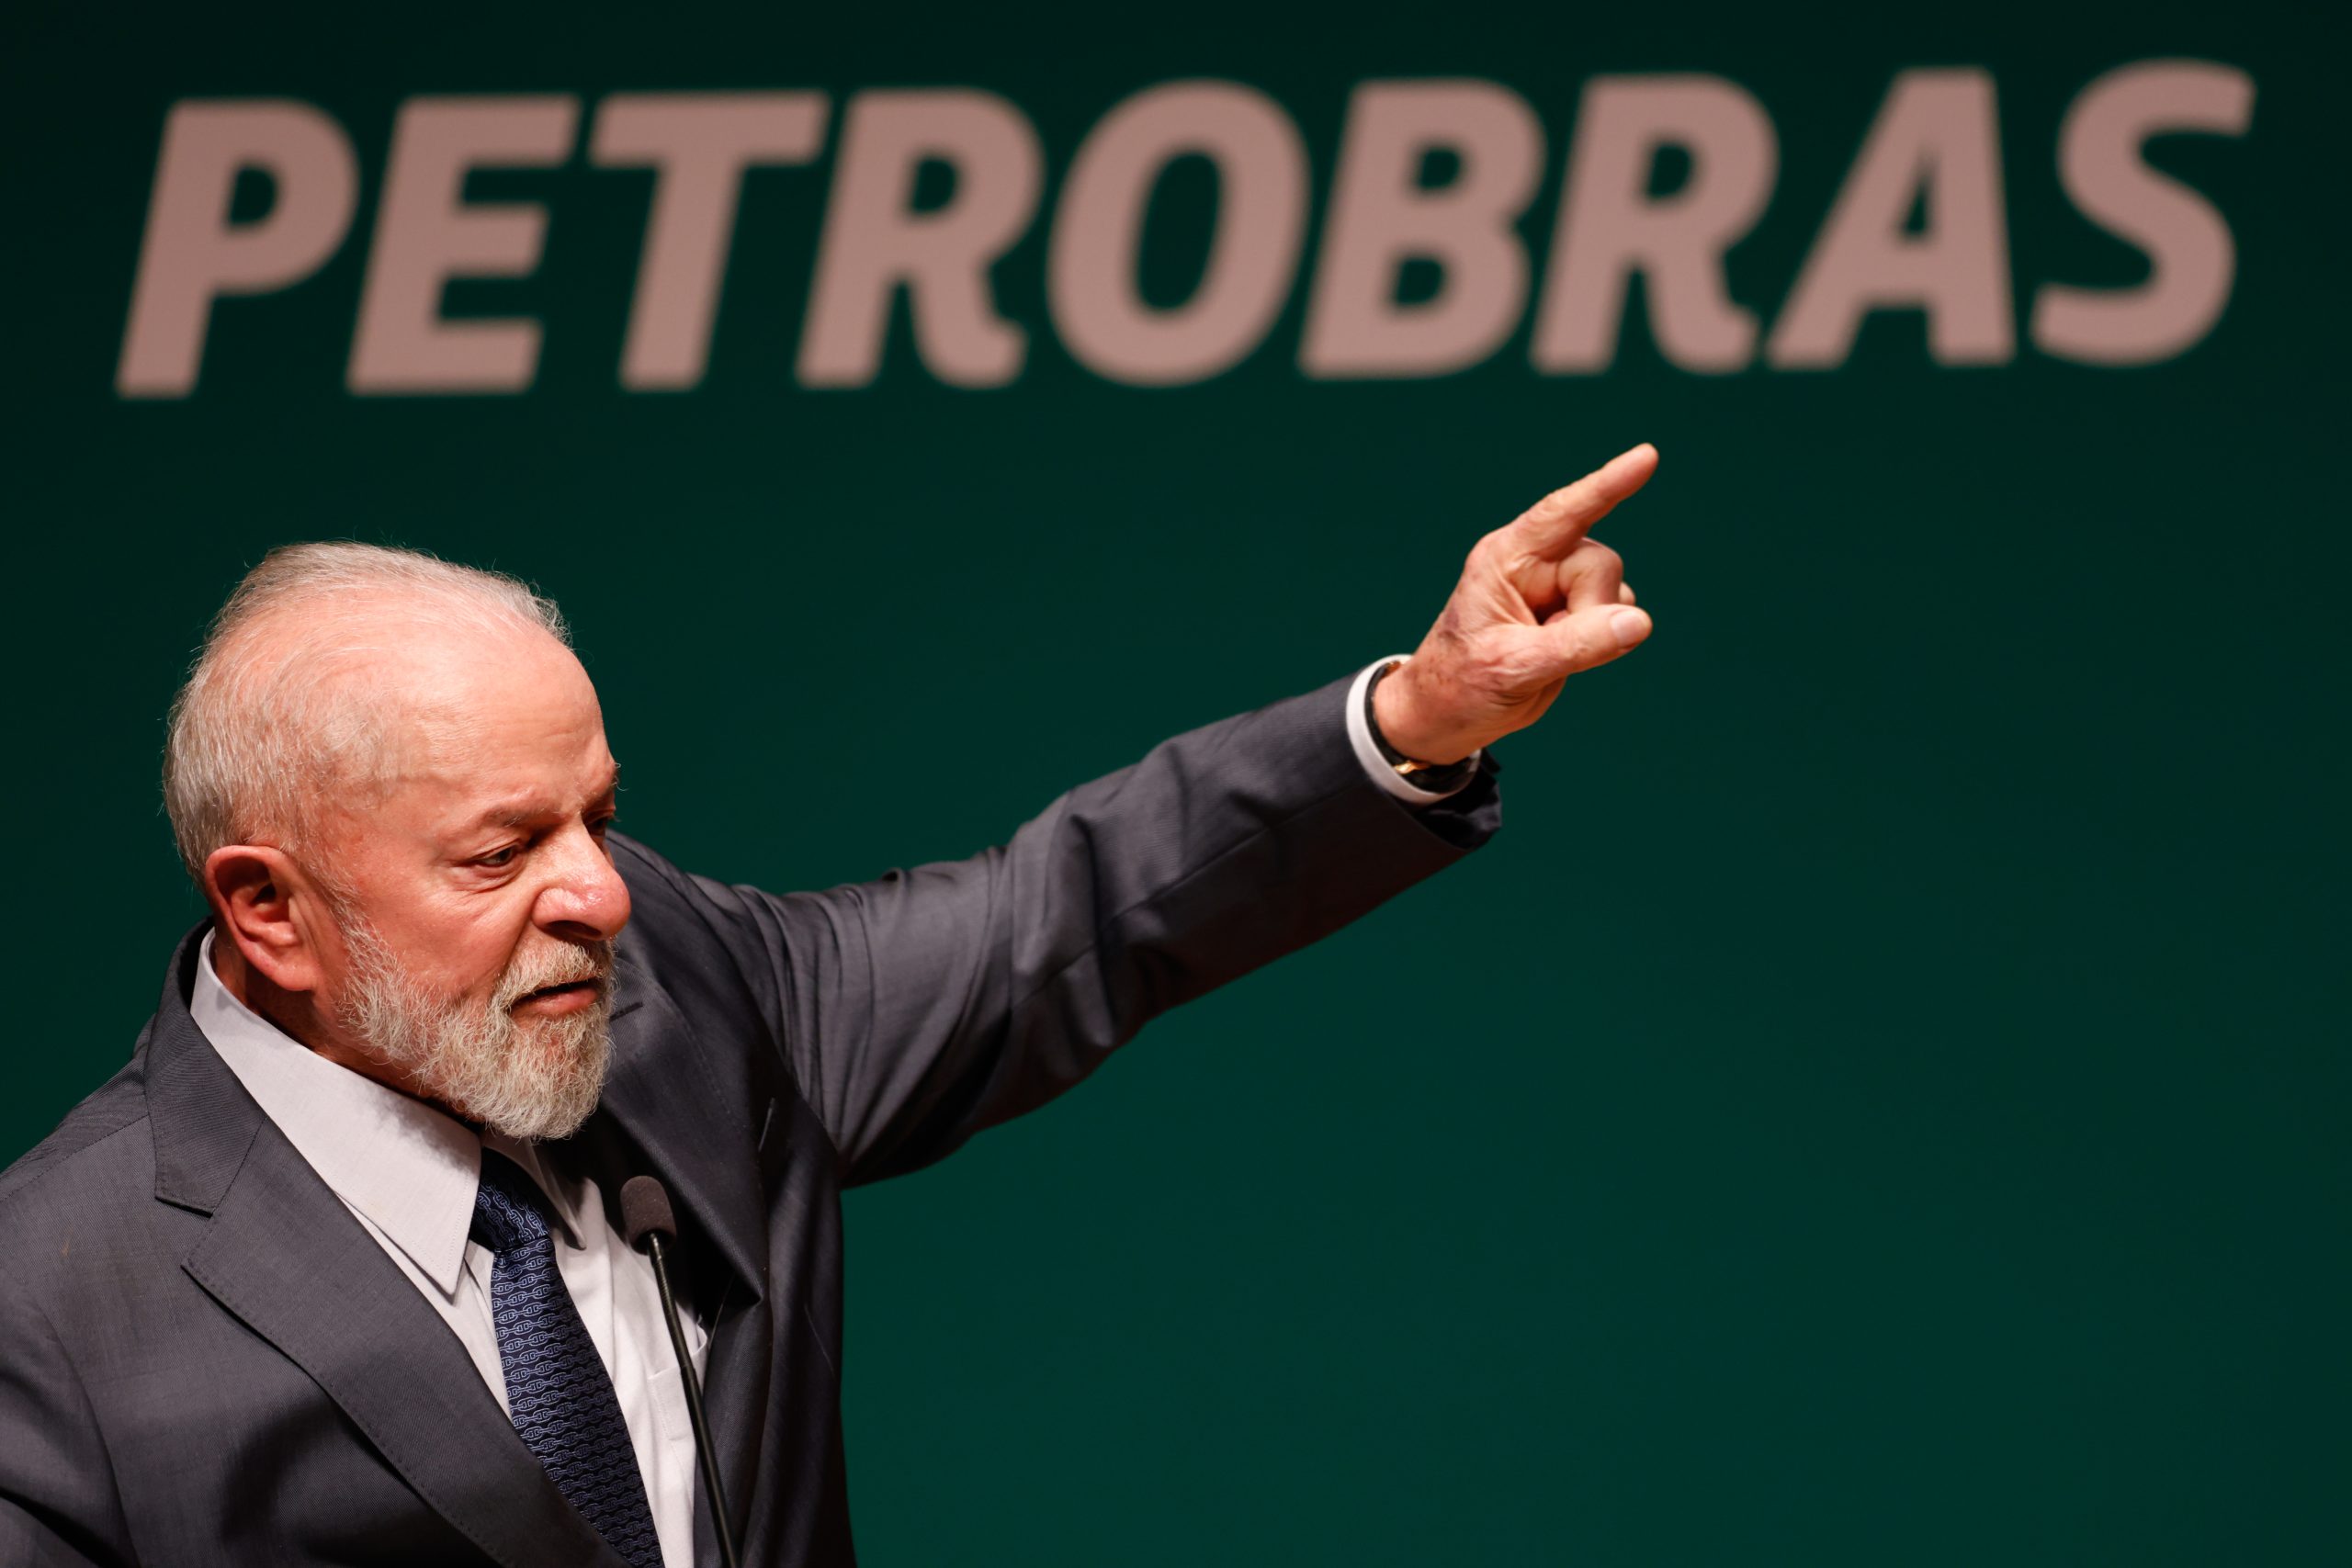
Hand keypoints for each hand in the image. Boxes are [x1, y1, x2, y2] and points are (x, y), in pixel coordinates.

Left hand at [1373, 444, 1657, 764]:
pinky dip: (1602, 640)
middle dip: (1589, 609)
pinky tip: (1560, 657)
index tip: (1646, 457)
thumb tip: (1638, 622)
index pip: (1564, 514)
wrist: (1448, 714)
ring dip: (1593, 629)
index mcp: (1506, 558)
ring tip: (1542, 655)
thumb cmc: (1463, 683)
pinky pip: (1617, 615)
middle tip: (1546, 650)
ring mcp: (1557, 586)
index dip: (1607, 486)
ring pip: (1615, 590)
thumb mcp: (1513, 668)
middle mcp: (1535, 562)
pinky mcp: (1575, 611)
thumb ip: (1577, 645)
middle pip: (1601, 562)